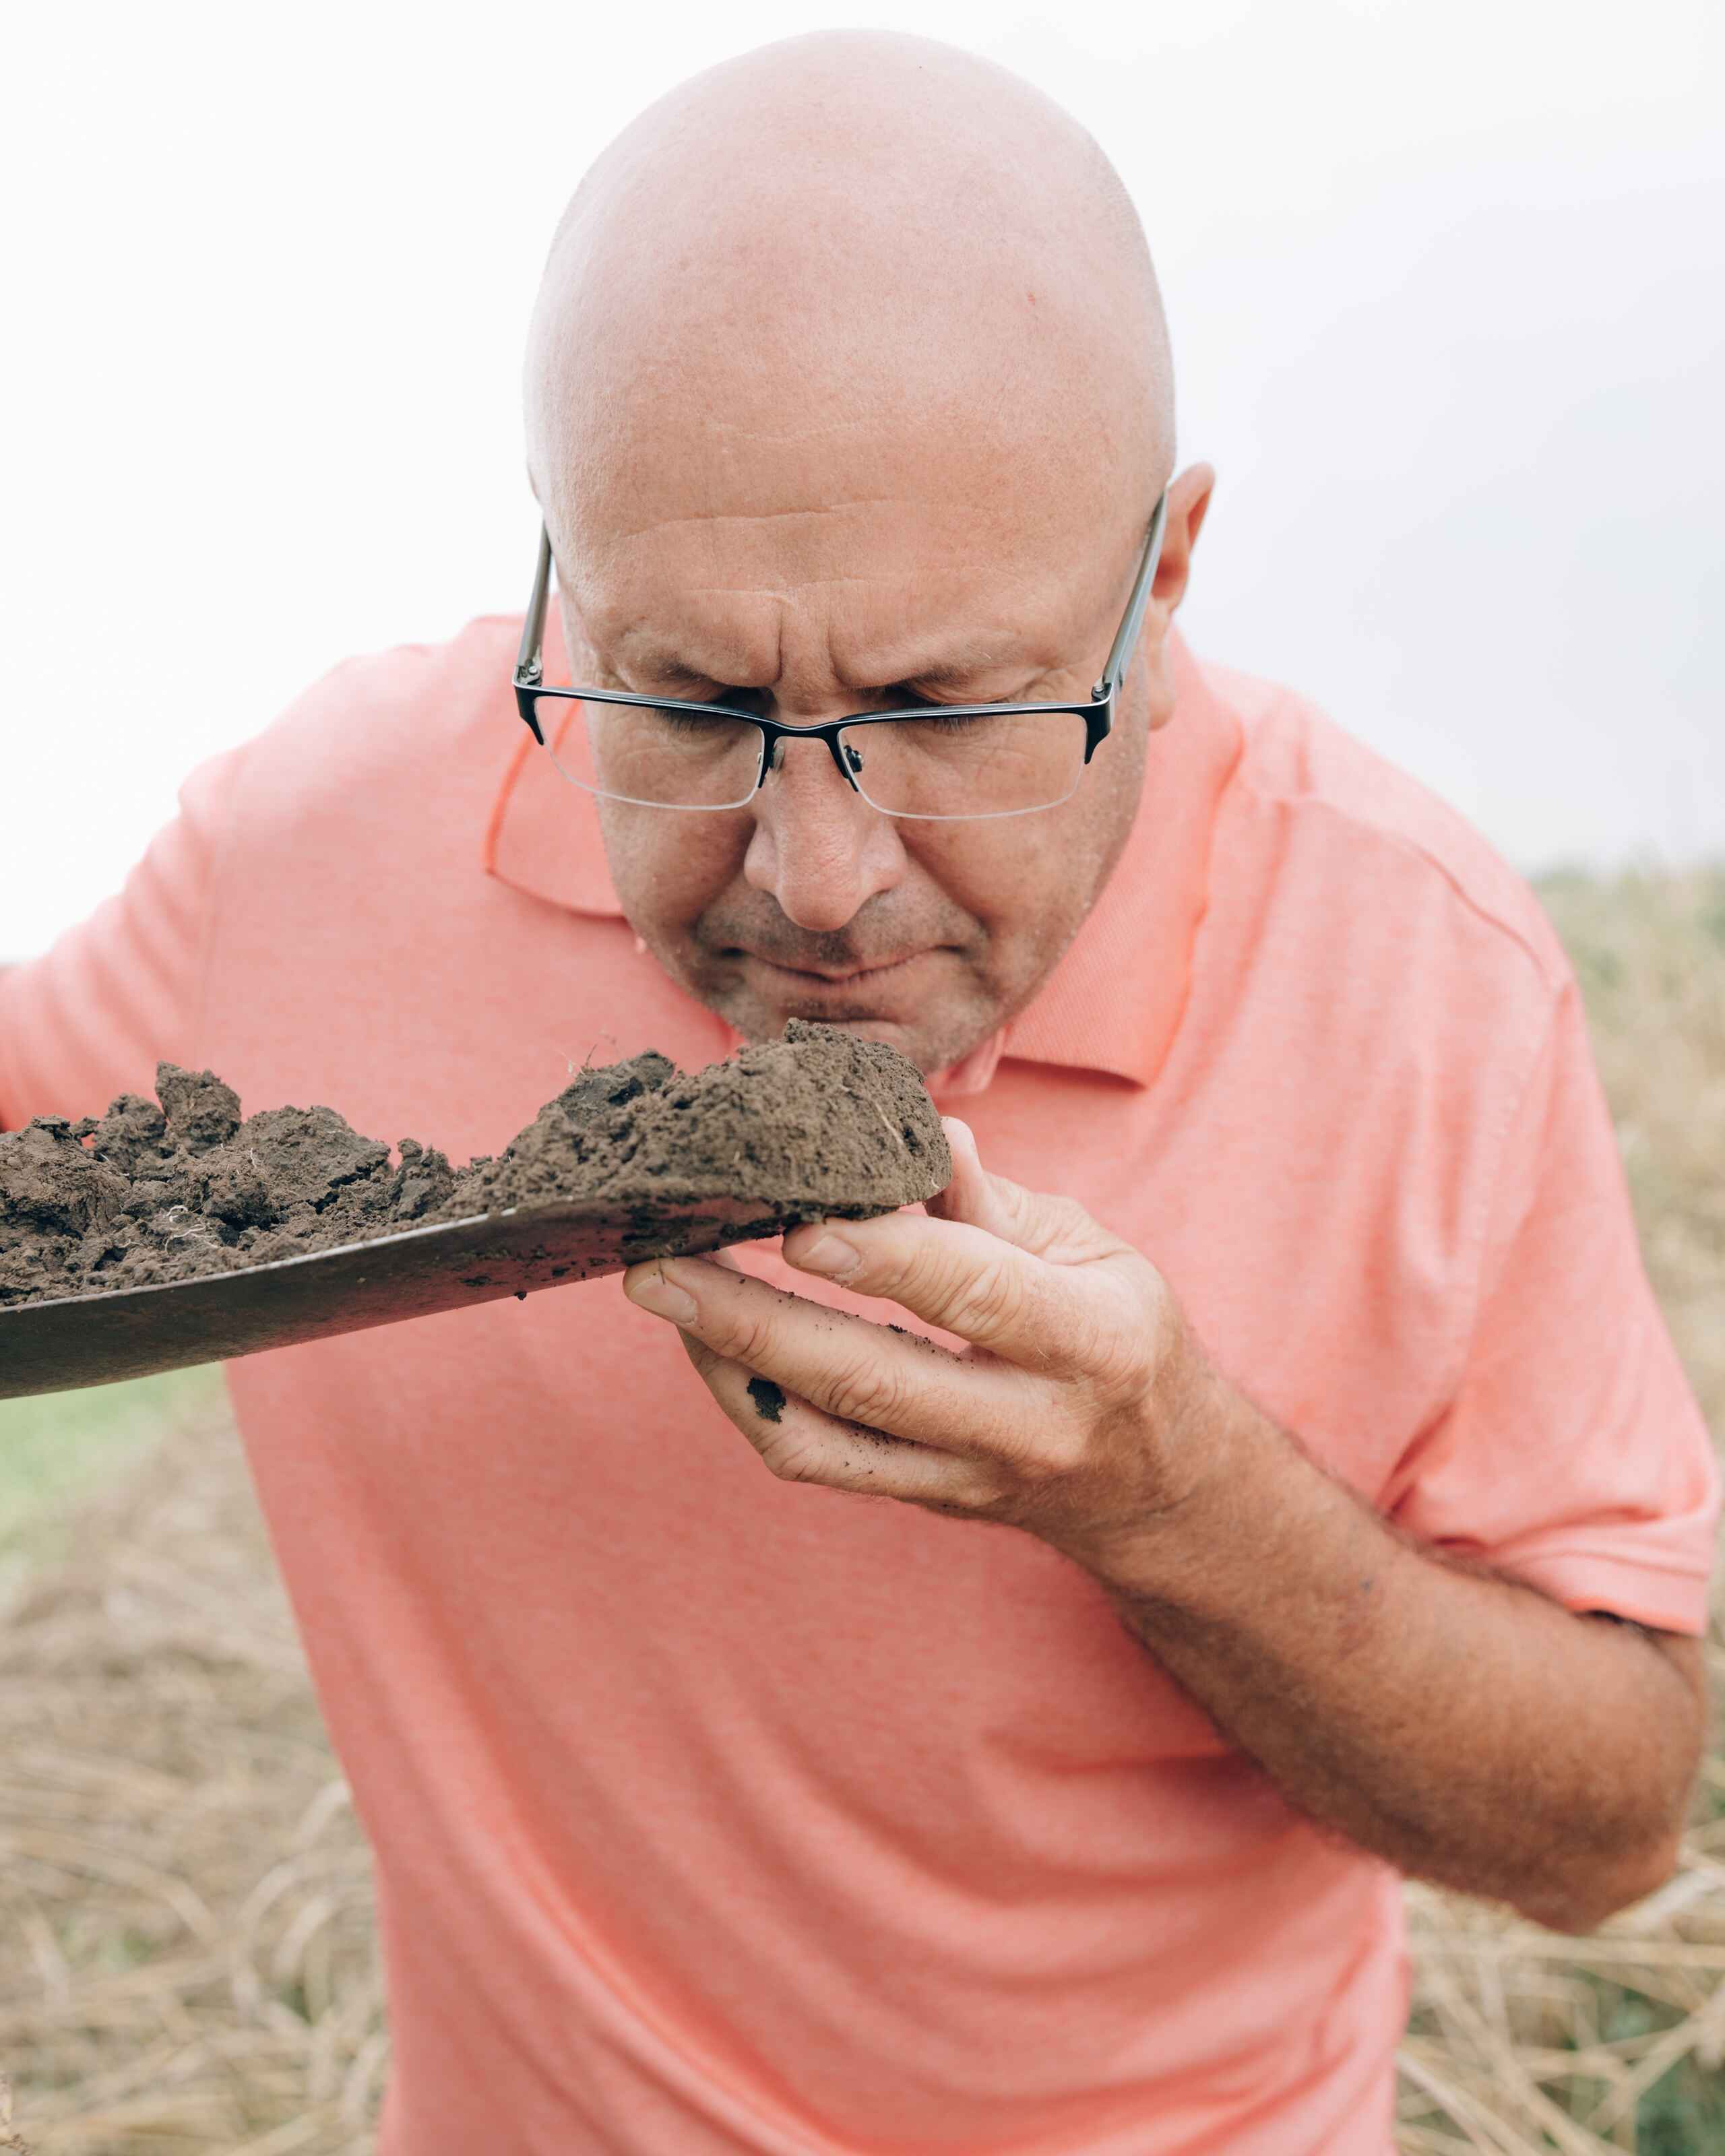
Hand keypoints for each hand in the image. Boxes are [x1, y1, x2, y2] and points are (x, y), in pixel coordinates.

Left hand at [619, 1117, 1218, 1567]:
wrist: (1156, 1486)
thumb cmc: (1120, 1337)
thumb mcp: (1093, 1250)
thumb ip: (996, 1204)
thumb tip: (925, 1136)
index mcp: (1089, 1340)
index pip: (976, 1293)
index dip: (885, 1257)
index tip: (798, 1220)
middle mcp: (1026, 1422)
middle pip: (870, 1378)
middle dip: (753, 1318)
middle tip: (661, 1264)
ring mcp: (966, 1475)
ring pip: (824, 1435)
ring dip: (728, 1361)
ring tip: (664, 1291)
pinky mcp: (921, 1499)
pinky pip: (817, 1461)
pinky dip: (750, 1402)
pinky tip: (710, 1340)